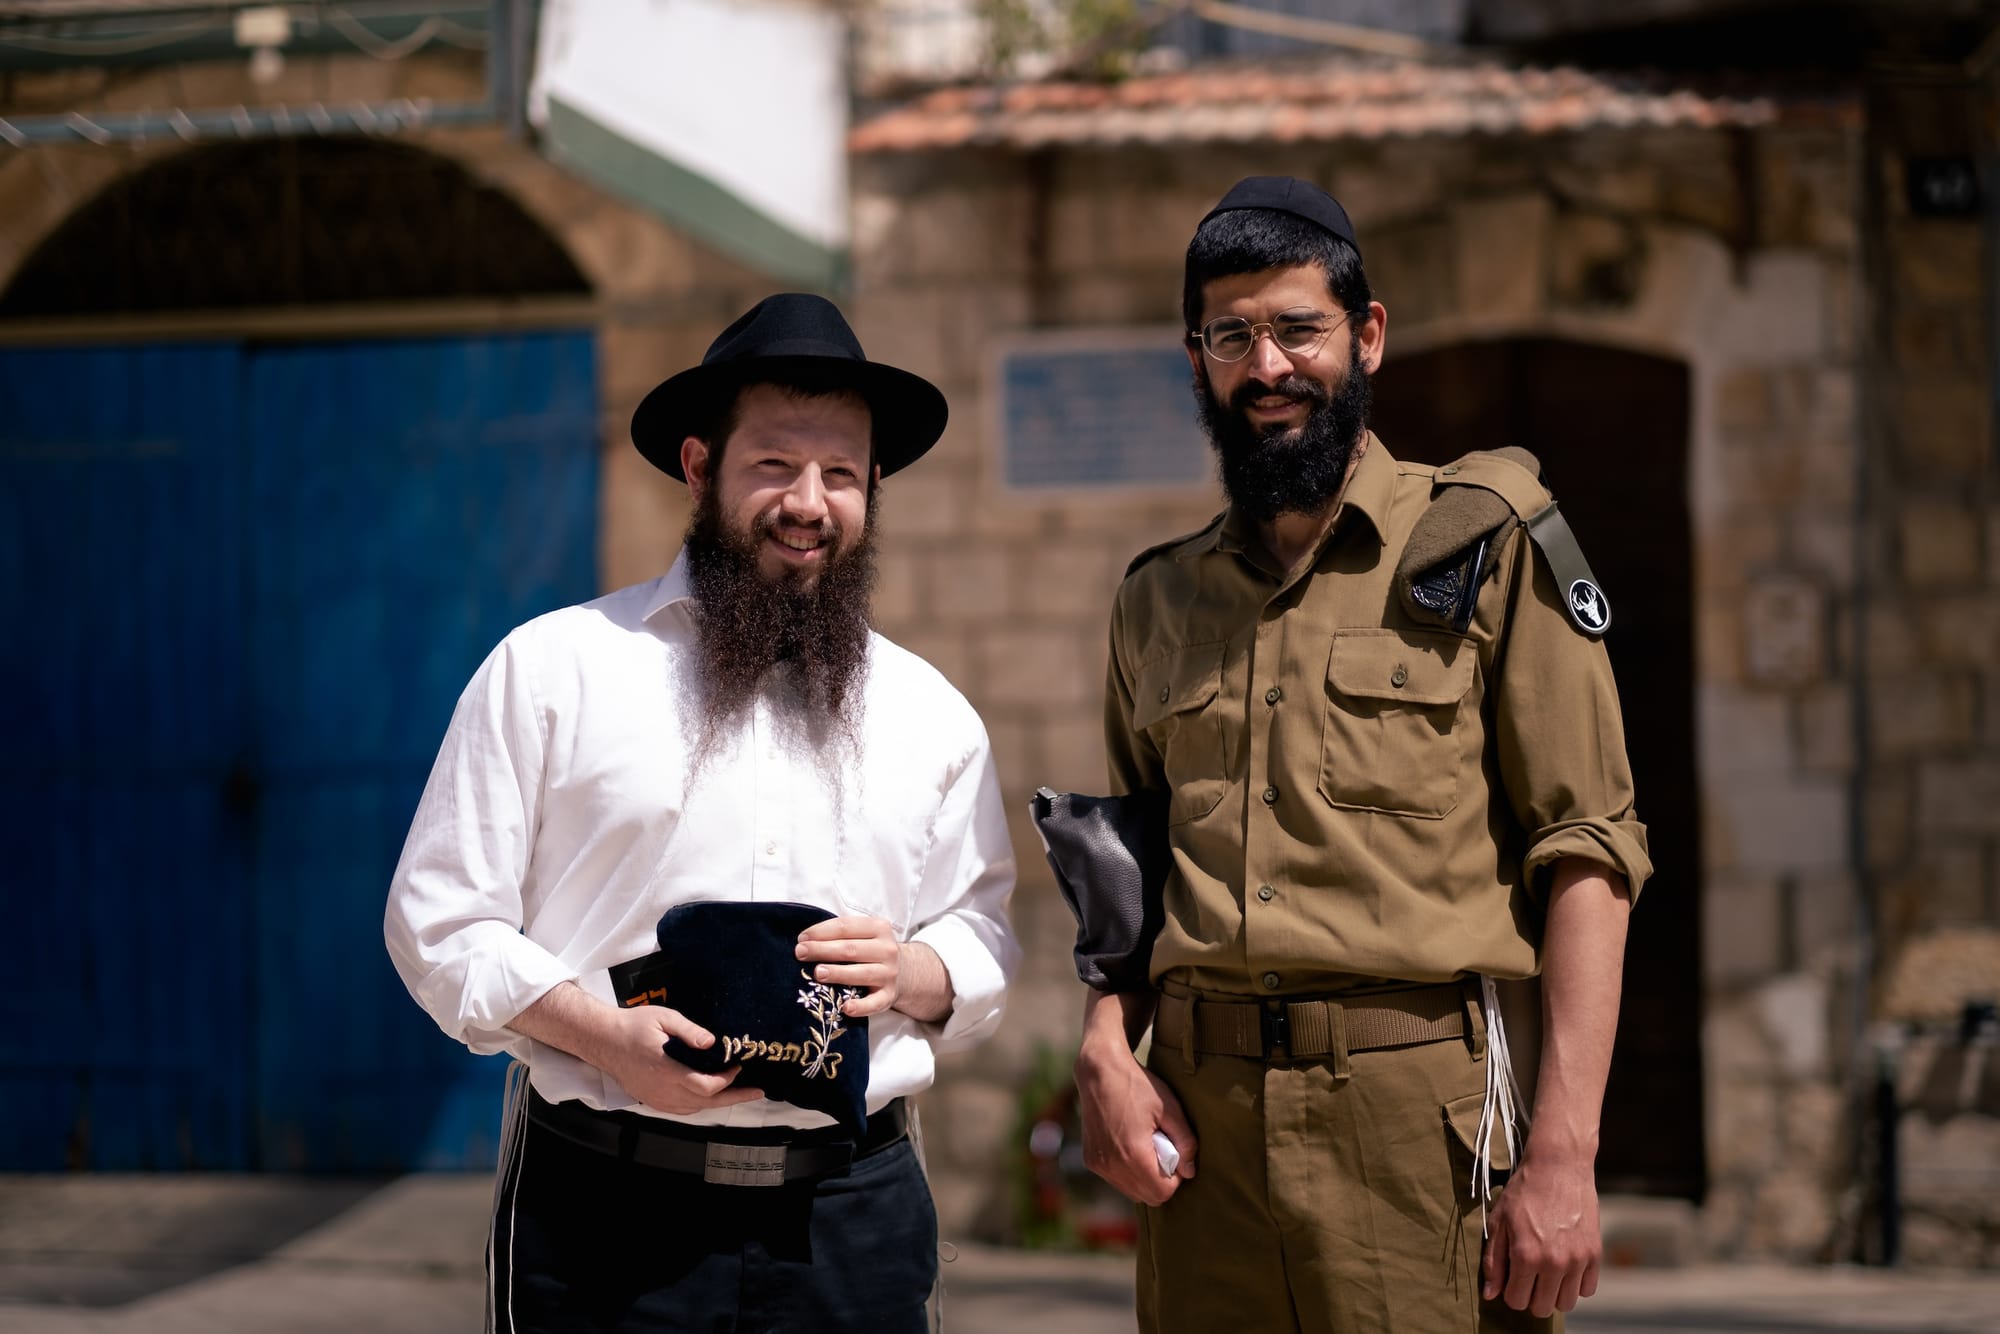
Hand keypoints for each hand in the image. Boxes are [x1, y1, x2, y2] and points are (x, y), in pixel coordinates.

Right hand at [602, 1003, 764, 1115]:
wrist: (603, 1041)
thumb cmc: (633, 1026)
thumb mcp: (663, 1018)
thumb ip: (689, 1031)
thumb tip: (712, 1042)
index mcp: (666, 1070)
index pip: (705, 1086)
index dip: (727, 1080)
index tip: (737, 1066)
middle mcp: (662, 1090)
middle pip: (706, 1103)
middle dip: (734, 1098)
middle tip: (757, 1092)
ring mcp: (656, 1099)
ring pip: (694, 1109)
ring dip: (717, 1102)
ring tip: (737, 1093)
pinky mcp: (651, 1101)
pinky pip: (681, 1110)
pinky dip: (699, 1105)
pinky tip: (710, 1096)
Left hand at [796, 915, 901, 1017]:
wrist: (905, 971)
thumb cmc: (872, 950)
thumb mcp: (864, 934)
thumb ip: (841, 934)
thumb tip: (805, 941)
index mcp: (878, 928)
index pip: (845, 926)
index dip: (821, 932)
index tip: (801, 939)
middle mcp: (887, 950)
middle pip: (850, 949)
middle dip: (822, 950)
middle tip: (800, 953)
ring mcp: (889, 974)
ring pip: (861, 974)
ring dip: (838, 973)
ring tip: (818, 973)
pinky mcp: (889, 996)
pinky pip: (875, 1003)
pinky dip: (861, 1007)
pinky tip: (845, 1008)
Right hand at [1074, 1036, 1196, 1206]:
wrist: (1099, 1070)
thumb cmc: (1138, 1086)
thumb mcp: (1170, 1109)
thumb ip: (1186, 1143)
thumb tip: (1190, 1171)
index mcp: (1133, 1156)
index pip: (1163, 1193)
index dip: (1175, 1178)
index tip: (1174, 1154)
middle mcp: (1112, 1166)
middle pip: (1147, 1197)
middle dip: (1160, 1180)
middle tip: (1161, 1149)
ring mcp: (1099, 1164)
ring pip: (1131, 1191)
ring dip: (1143, 1177)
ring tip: (1145, 1146)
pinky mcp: (1090, 1159)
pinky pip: (1116, 1179)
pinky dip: (1127, 1171)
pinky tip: (1129, 1144)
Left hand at [1481, 1143, 1601, 1316]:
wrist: (1559, 1166)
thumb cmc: (1523, 1192)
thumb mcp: (1499, 1222)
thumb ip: (1494, 1261)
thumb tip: (1490, 1294)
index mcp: (1525, 1256)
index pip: (1517, 1301)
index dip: (1510, 1292)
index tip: (1511, 1277)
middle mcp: (1553, 1263)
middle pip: (1542, 1308)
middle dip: (1532, 1296)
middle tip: (1528, 1276)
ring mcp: (1577, 1259)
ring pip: (1566, 1303)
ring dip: (1554, 1292)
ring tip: (1546, 1272)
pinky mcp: (1595, 1253)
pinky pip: (1587, 1289)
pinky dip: (1576, 1283)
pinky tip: (1565, 1266)